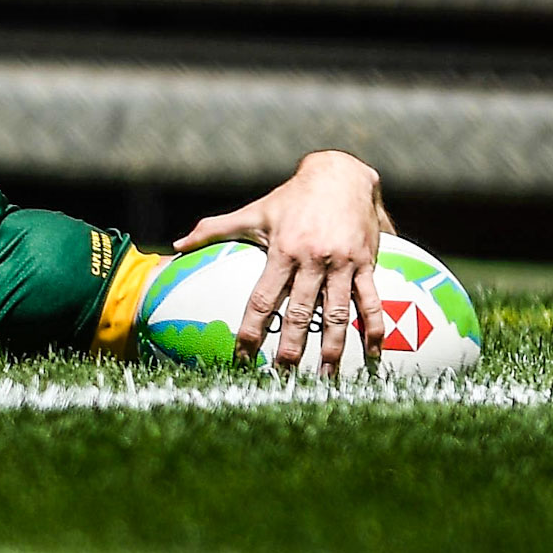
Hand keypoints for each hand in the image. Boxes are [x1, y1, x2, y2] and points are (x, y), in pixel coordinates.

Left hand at [174, 151, 389, 375]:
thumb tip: (178, 244)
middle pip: (300, 312)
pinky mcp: (367, 264)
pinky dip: (374, 328)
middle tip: (283, 375)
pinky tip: (374, 355)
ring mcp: (342, 264)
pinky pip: (372, 301)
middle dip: (291, 346)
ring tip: (327, 378)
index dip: (251, 328)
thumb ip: (214, 228)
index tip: (241, 355)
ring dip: (333, 348)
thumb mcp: (254, 211)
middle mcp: (312, 260)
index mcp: (282, 251)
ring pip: (338, 313)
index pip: (262, 298)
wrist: (341, 175)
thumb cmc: (292, 197)